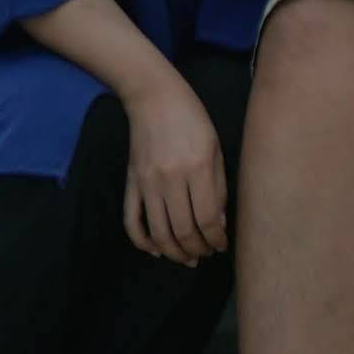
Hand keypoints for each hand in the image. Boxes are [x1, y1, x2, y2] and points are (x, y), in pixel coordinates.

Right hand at [122, 83, 228, 264]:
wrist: (153, 96)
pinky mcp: (131, 183)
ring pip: (159, 233)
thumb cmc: (191, 118)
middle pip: (183, 230)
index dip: (216, 239)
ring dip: (175, 253)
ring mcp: (147, 183)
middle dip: (198, 249)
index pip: (207, 217)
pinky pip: (132, 222)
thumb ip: (219, 186)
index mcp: (197, 167)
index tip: (221, 245)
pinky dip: (143, 242)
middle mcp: (171, 179)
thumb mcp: (214, 147)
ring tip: (187, 258)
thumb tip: (219, 224)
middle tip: (206, 253)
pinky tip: (157, 250)